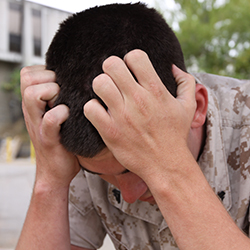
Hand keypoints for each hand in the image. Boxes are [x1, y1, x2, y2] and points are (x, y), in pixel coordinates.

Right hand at [21, 65, 79, 187]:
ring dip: (52, 93)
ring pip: (33, 94)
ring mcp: (38, 125)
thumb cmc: (61, 141)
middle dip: (49, 79)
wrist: (56, 172)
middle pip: (28, 79)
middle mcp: (32, 112)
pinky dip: (61, 114)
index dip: (45, 71)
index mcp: (34, 105)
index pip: (28, 73)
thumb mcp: (56, 115)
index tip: (60, 83)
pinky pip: (50, 119)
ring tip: (63, 103)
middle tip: (62, 92)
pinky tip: (69, 116)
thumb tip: (75, 80)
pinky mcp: (49, 139)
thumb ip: (59, 98)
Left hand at [84, 49, 195, 179]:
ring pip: (99, 83)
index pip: (134, 56)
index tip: (131, 70)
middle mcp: (138, 100)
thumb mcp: (188, 107)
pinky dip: (93, 108)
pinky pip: (90, 108)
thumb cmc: (175, 135)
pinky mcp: (110, 131)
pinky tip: (101, 112)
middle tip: (115, 80)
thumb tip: (173, 66)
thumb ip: (186, 82)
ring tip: (107, 95)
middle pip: (111, 65)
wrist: (166, 165)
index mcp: (155, 90)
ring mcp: (122, 116)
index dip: (130, 60)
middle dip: (112, 69)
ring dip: (101, 86)